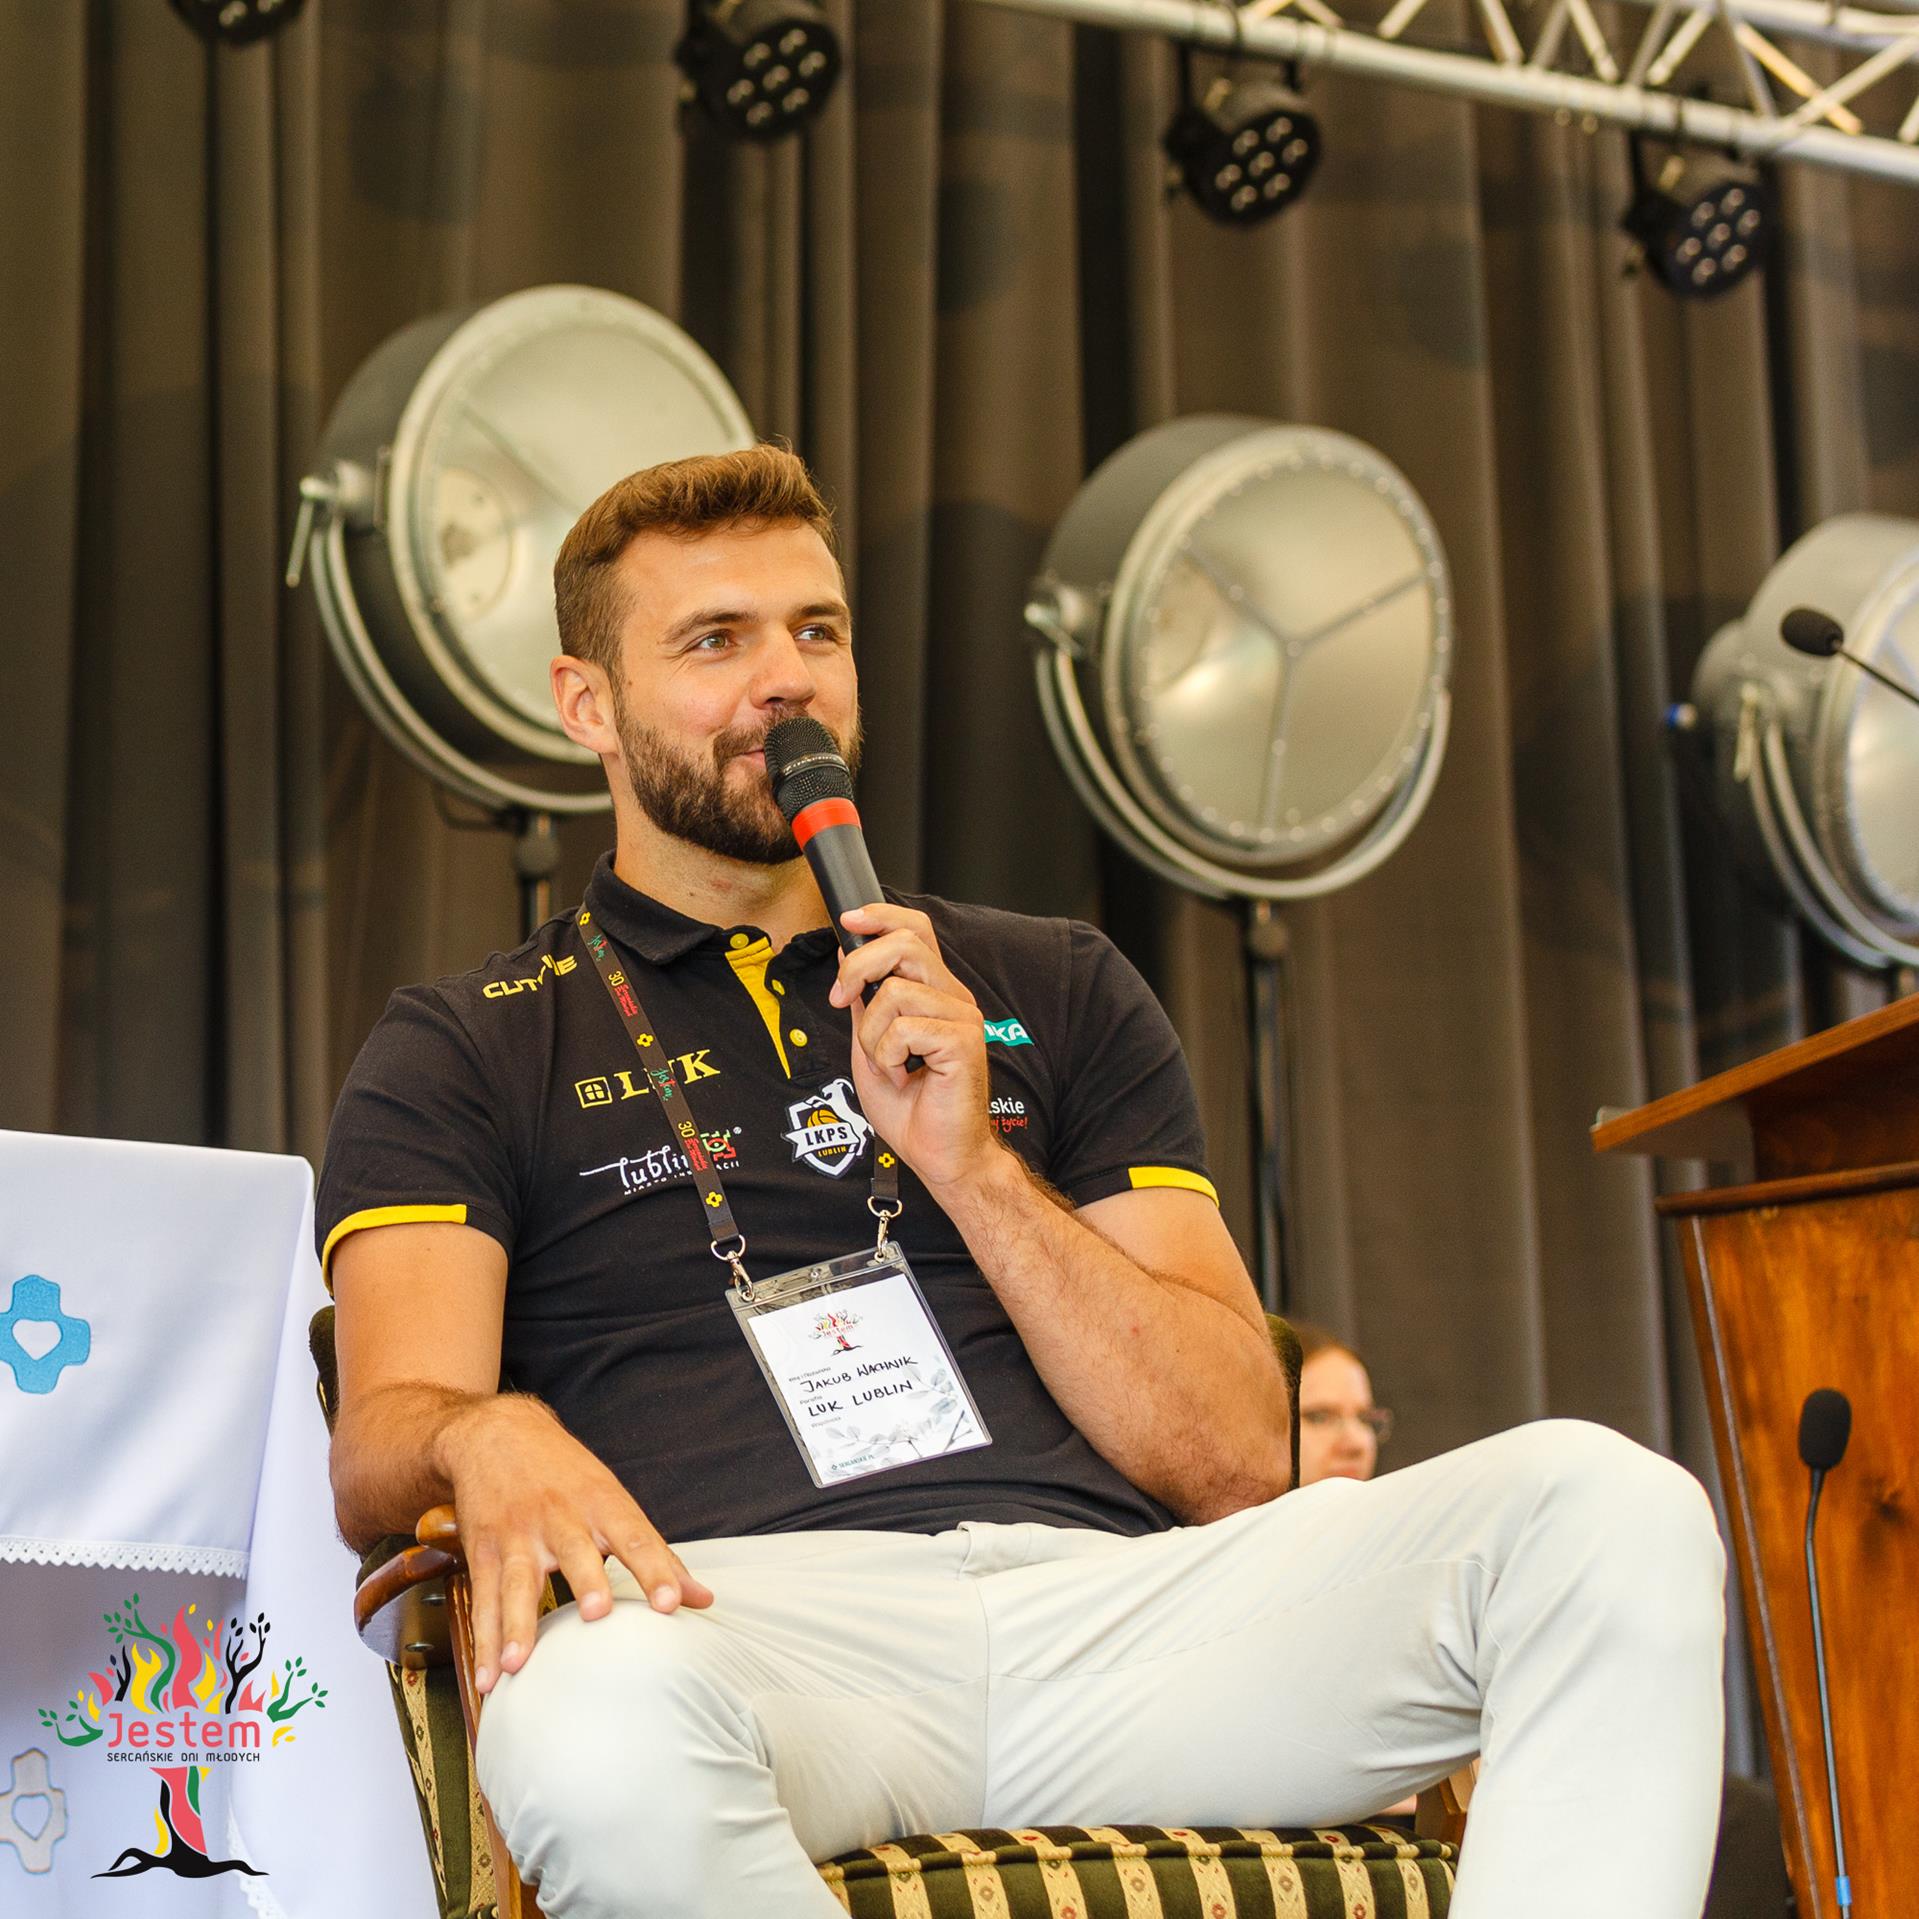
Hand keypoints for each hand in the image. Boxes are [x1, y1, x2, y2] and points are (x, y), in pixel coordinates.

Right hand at [440, 1396, 713, 1693]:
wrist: (496, 1435)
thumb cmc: (565, 1475)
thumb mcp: (612, 1500)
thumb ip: (655, 1554)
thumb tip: (703, 1600)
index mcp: (602, 1503)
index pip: (635, 1537)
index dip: (655, 1569)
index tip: (671, 1603)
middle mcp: (560, 1517)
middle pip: (576, 1551)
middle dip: (586, 1581)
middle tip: (596, 1612)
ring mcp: (518, 1535)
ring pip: (517, 1581)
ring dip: (517, 1624)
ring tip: (517, 1664)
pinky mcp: (483, 1552)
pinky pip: (484, 1600)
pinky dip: (484, 1641)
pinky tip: (486, 1678)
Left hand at [828, 903, 998, 1194]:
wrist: (940, 1155)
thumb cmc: (911, 1110)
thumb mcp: (872, 1049)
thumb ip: (866, 1009)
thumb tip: (851, 967)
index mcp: (936, 993)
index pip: (916, 929)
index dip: (881, 915)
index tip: (846, 920)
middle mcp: (954, 998)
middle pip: (905, 942)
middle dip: (857, 965)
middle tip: (841, 1000)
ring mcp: (962, 1018)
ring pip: (893, 992)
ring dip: (871, 1035)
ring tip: (885, 1065)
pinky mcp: (962, 1042)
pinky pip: (903, 1029)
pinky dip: (886, 1057)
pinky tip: (902, 1077)